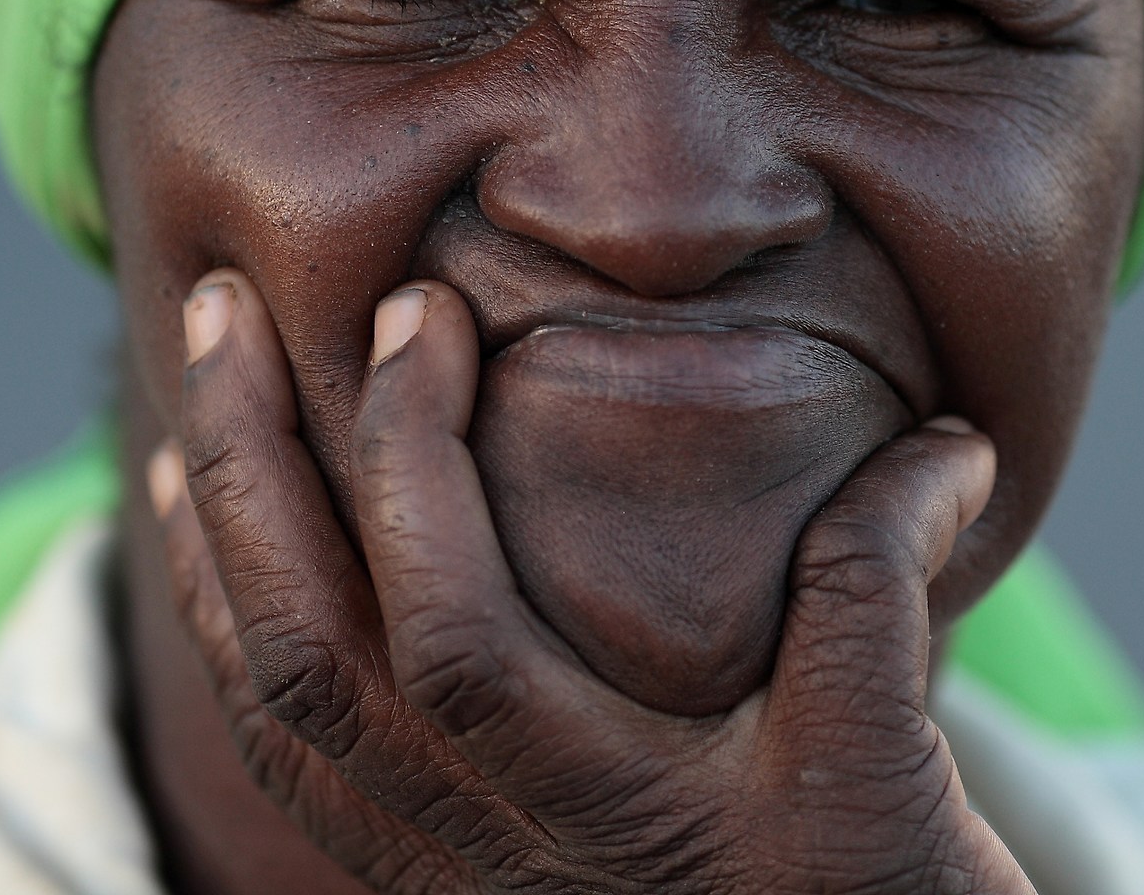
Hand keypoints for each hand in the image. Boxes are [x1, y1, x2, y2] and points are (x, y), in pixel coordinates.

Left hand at [149, 270, 1028, 894]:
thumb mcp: (896, 756)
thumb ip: (892, 584)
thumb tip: (947, 442)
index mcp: (601, 813)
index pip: (451, 630)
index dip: (412, 460)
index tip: (421, 311)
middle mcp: (490, 856)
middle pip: (311, 654)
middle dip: (253, 463)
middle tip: (223, 305)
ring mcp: (443, 873)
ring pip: (276, 705)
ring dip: (215, 535)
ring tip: (196, 393)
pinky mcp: (425, 871)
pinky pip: (286, 753)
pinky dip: (231, 630)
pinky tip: (216, 541)